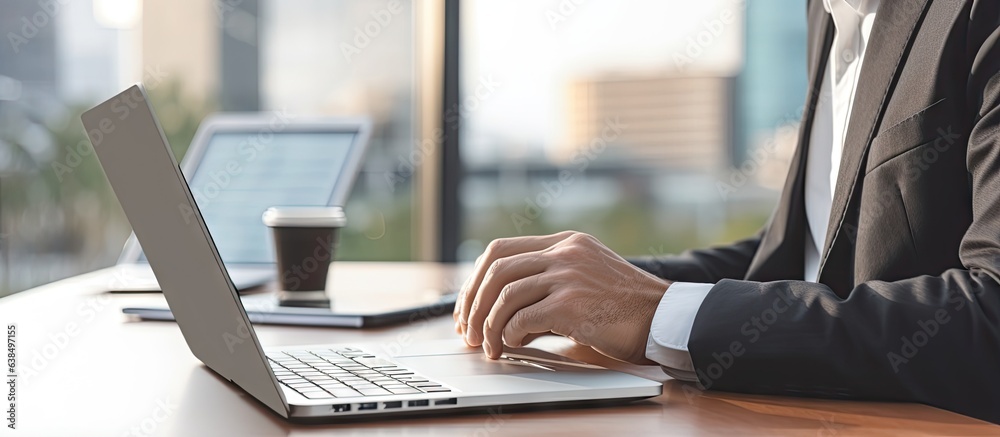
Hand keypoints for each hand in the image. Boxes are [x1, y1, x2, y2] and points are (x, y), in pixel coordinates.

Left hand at [454, 231, 670, 363]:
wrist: (664, 318)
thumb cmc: (626, 307)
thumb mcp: (586, 278)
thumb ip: (549, 282)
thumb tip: (501, 312)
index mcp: (565, 242)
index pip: (501, 250)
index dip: (476, 280)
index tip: (467, 305)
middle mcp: (564, 252)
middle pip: (495, 269)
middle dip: (473, 303)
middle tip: (468, 329)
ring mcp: (568, 275)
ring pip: (504, 295)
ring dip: (489, 325)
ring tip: (489, 346)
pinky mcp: (572, 303)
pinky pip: (522, 318)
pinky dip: (509, 334)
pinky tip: (513, 345)